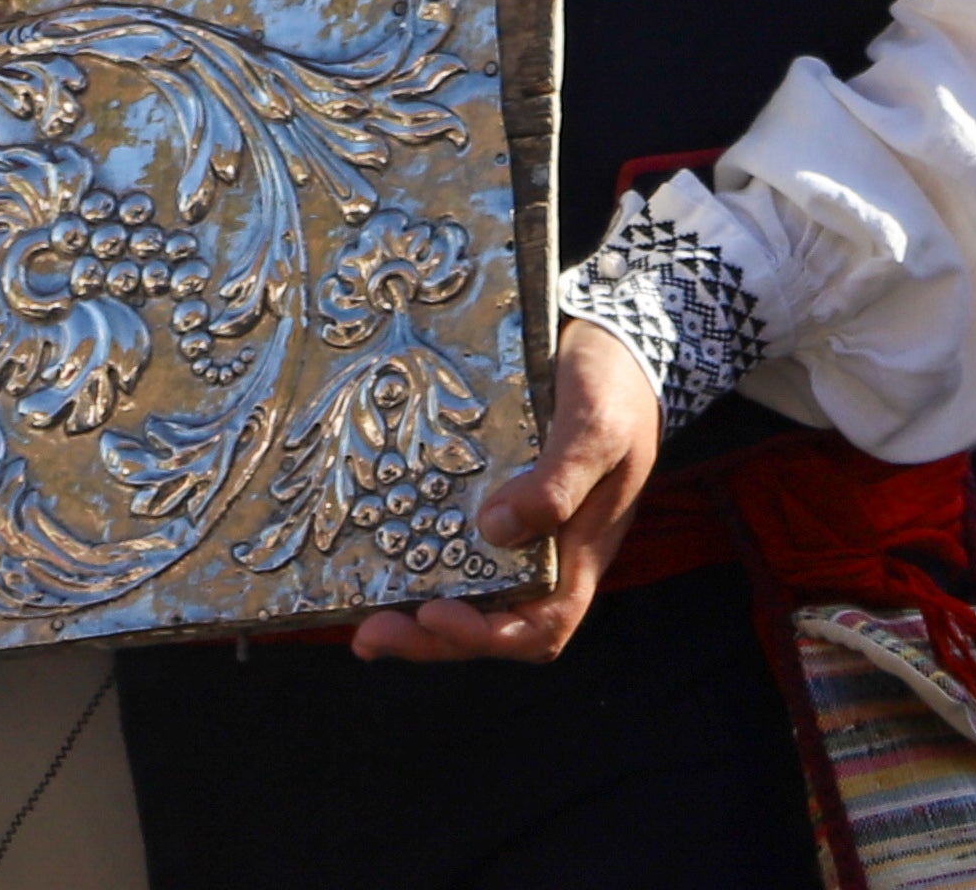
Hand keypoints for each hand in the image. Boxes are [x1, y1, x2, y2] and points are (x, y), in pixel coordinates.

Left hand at [348, 316, 655, 665]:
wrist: (611, 335)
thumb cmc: (614, 385)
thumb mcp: (597, 427)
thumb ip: (559, 481)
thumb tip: (496, 530)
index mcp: (581, 550)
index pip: (542, 626)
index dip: (488, 636)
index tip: (434, 612)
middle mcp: (546, 552)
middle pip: (491, 622)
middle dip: (431, 639)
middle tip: (370, 636)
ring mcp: (517, 528)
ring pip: (466, 593)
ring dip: (414, 613)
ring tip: (360, 620)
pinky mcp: (490, 496)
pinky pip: (452, 544)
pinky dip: (415, 562)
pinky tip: (374, 557)